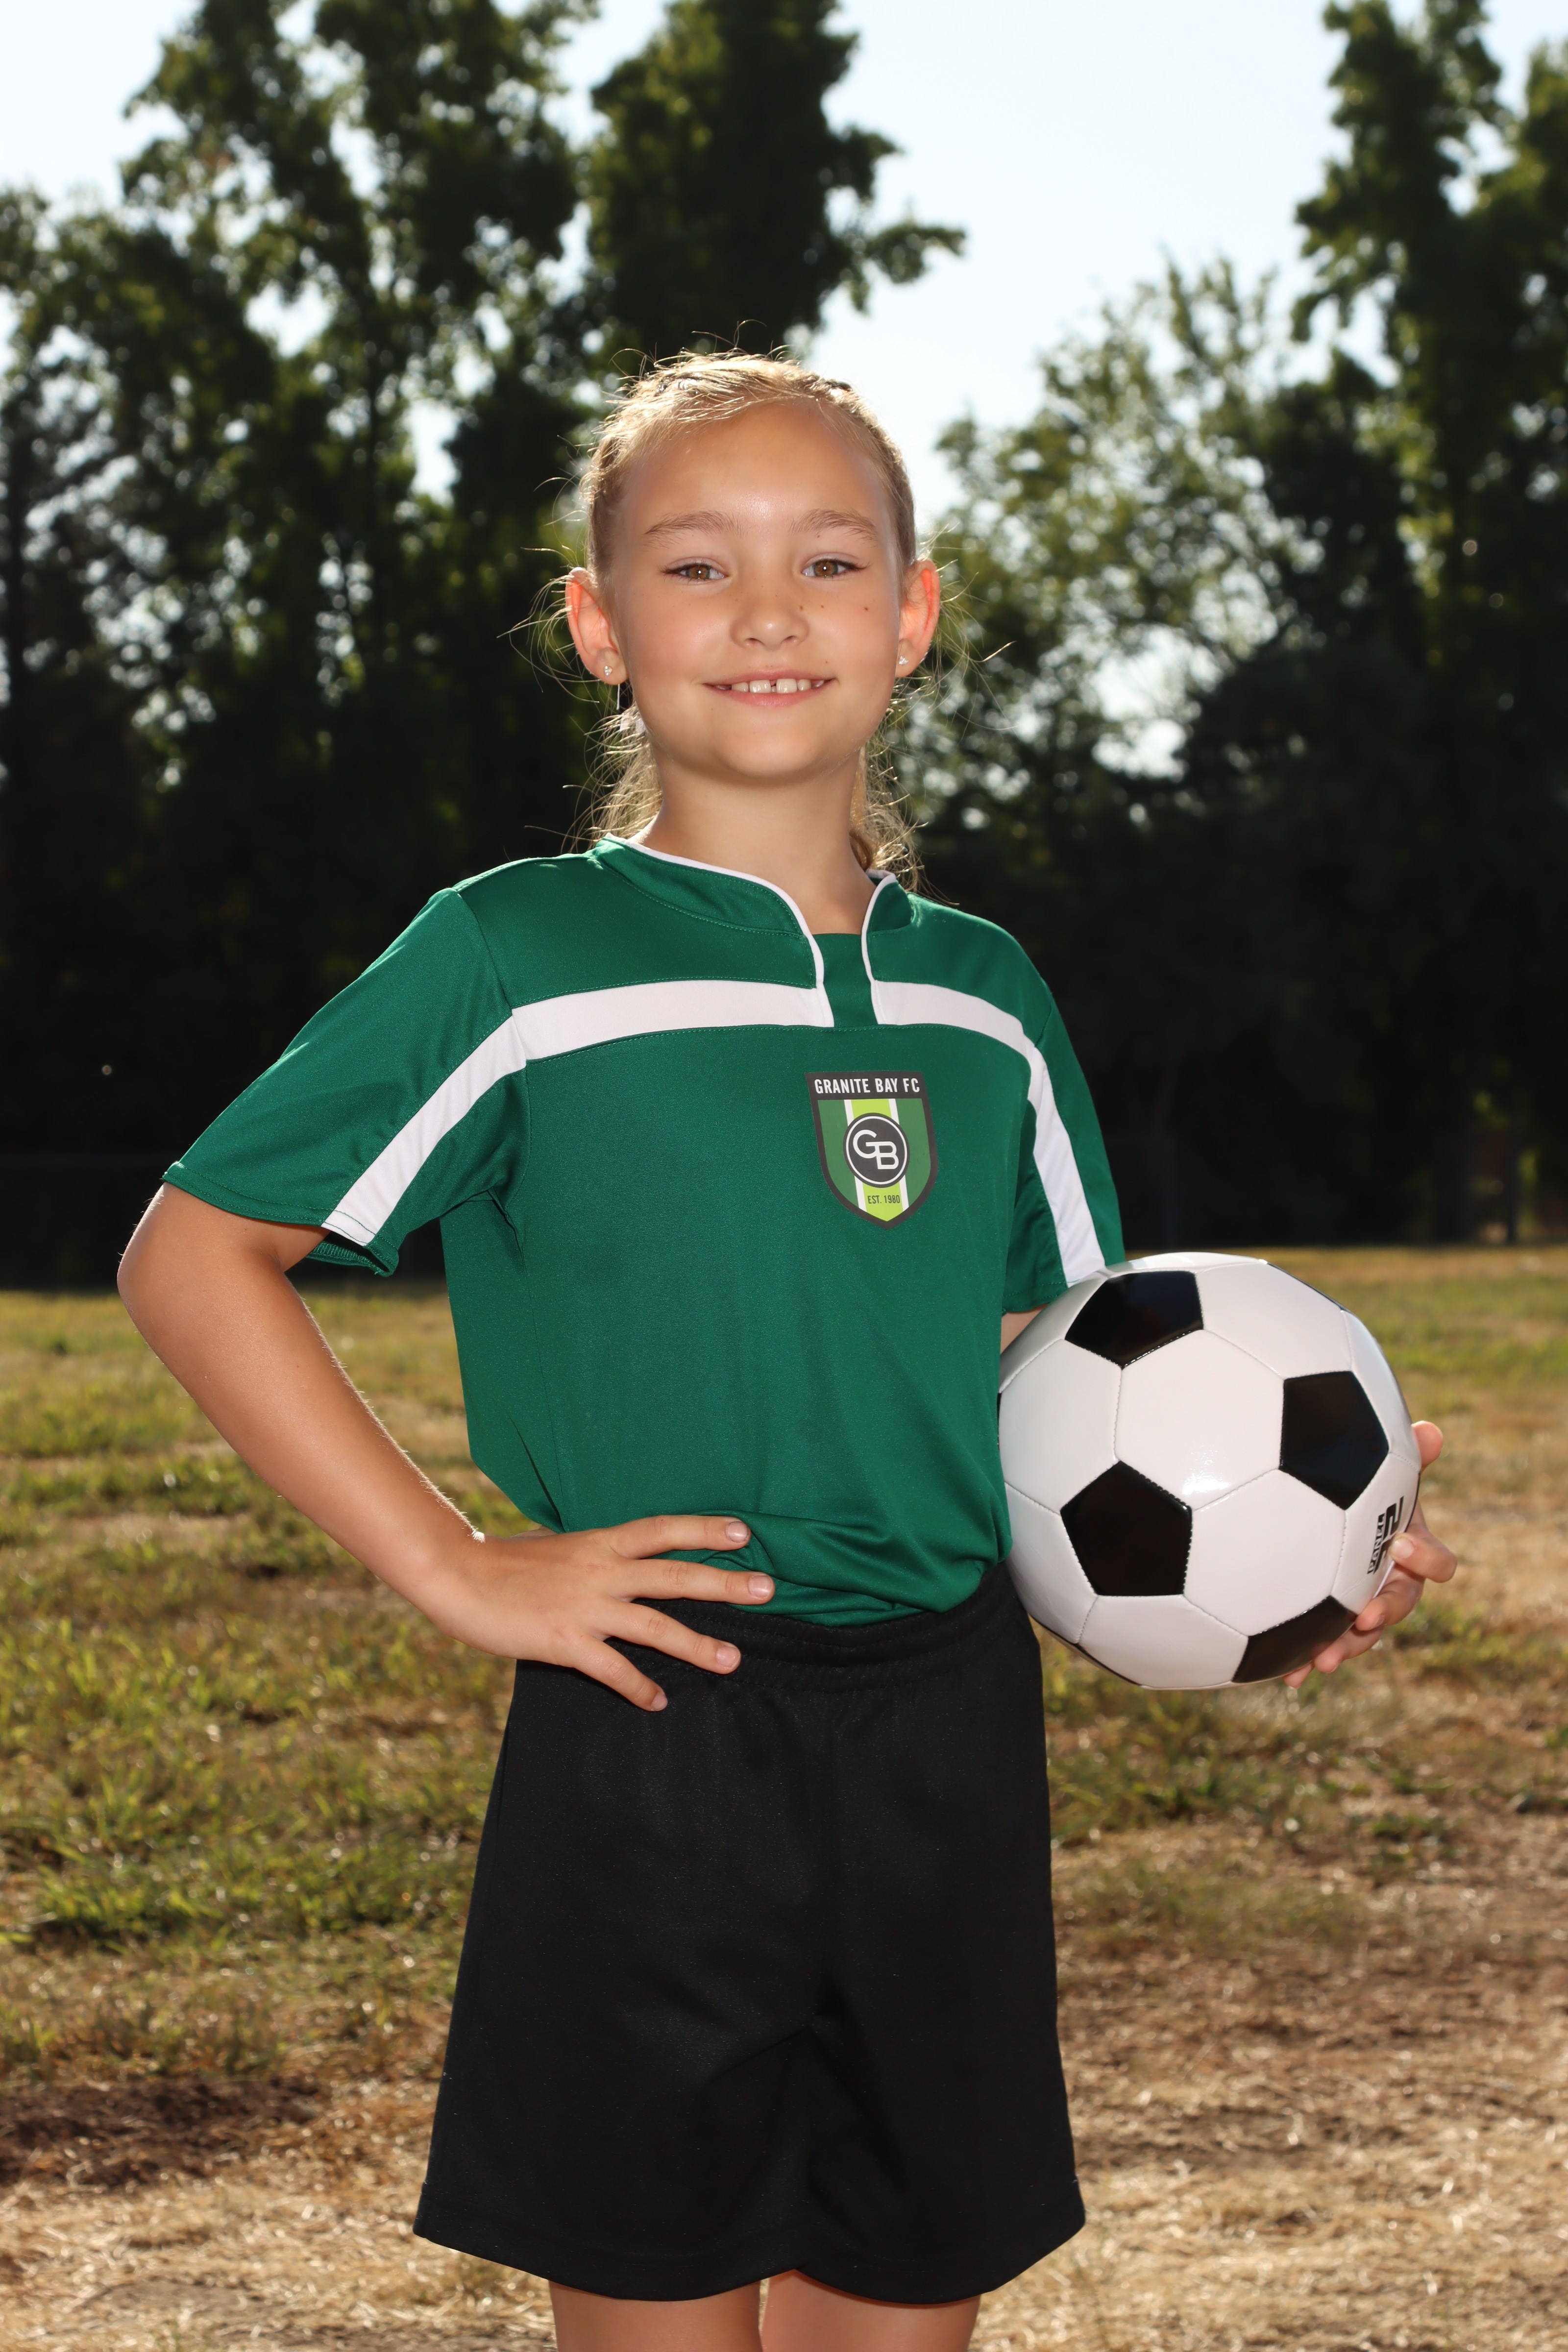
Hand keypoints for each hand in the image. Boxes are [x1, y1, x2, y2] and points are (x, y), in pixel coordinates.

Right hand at [424, 1513, 772, 1710]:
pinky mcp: (565, 1641)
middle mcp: (601, 1571)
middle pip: (675, 1575)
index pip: (662, 1530)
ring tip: (733, 1660)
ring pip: (655, 1626)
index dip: (704, 1530)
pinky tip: (657, 1701)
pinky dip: (638, 1687)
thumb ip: (594, 1554)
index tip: (744, 1533)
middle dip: (724, 1584)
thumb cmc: (506, 1562)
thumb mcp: (558, 1545)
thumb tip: (620, 1554)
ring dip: (697, 1645)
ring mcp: (585, 1607)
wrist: (458, 1576)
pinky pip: (612, 1669)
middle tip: (768, 1590)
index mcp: (600, 1543)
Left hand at [1284, 1422, 1453, 1687]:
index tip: (1401, 1545)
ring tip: (1322, 1661)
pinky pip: (1322, 1644)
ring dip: (1346, 1647)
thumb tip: (1431, 1433)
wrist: (1312, 1503)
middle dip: (1384, 1615)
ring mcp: (1359, 1604)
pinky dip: (1307, 1659)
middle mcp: (1390, 1581)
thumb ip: (1402, 1456)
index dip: (1426, 1558)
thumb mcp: (1375, 1469)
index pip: (1436, 1561)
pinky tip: (1287, 1675)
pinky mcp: (1326, 1619)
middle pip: (1398, 1605)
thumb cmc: (1352, 1484)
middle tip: (1364, 1619)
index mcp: (1409, 1549)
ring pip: (1363, 1634)